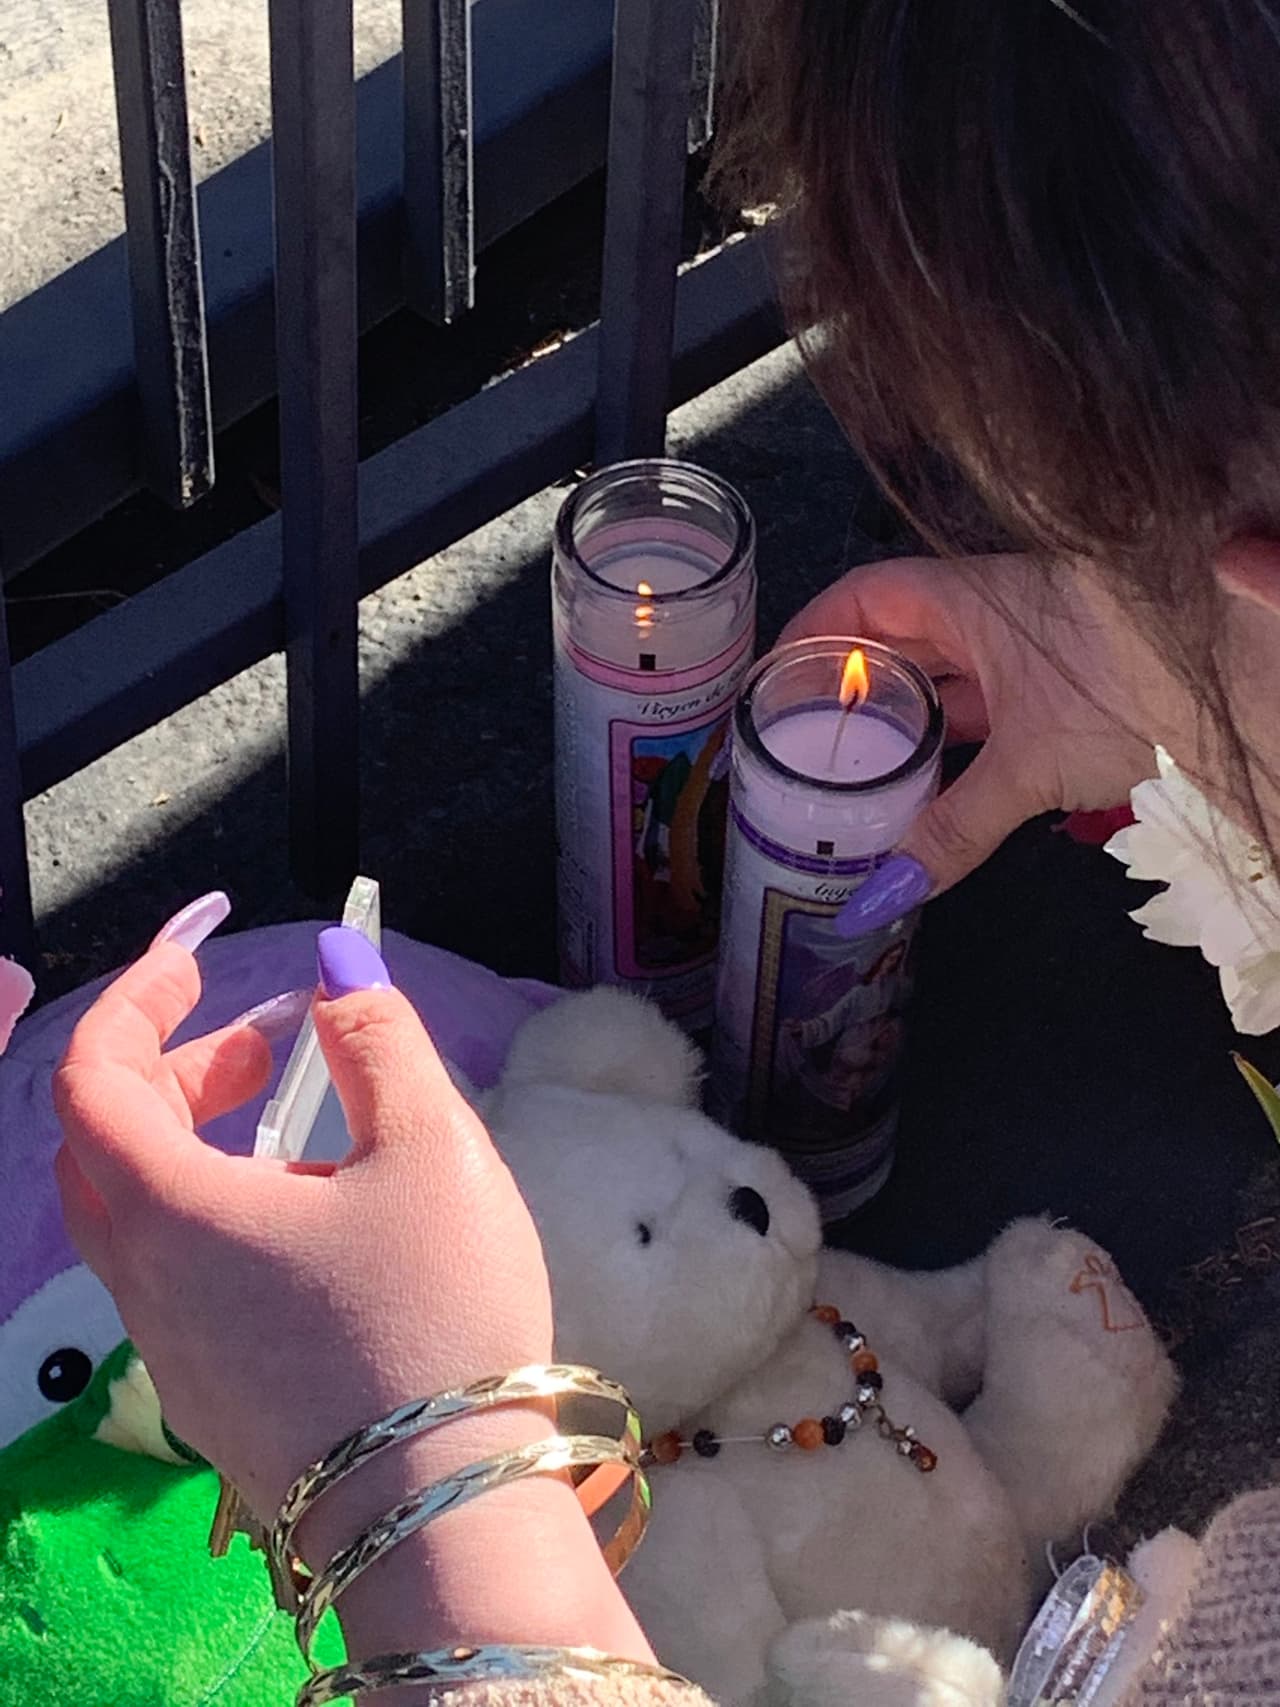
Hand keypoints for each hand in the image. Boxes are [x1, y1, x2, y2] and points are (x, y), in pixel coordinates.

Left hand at [53, 910, 649, 1663]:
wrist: (449, 1518)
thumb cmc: (438, 1316)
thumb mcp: (431, 1151)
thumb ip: (379, 1039)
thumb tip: (341, 968)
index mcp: (170, 1209)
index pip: (92, 1071)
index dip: (139, 993)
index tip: (205, 950)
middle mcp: (143, 1281)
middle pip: (105, 1141)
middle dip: (178, 1065)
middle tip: (275, 1038)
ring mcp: (169, 1349)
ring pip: (140, 1212)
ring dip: (202, 1139)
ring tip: (312, 1127)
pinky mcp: (210, 1395)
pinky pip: (180, 1272)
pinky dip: (220, 1209)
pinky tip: (324, 1224)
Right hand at [783, 554, 1199, 924]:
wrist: (1230, 684)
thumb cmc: (1130, 688)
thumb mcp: (1028, 765)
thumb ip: (952, 830)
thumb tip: (881, 893)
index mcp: (972, 597)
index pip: (867, 594)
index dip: (814, 626)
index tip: (776, 673)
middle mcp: (994, 613)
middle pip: (896, 636)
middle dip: (848, 680)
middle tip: (797, 729)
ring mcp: (1027, 650)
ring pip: (940, 675)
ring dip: (899, 715)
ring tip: (848, 760)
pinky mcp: (1054, 689)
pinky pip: (980, 706)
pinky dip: (948, 740)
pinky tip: (925, 781)